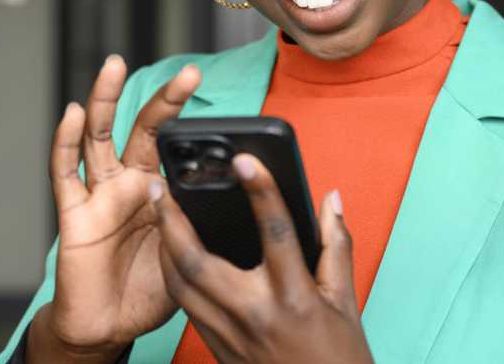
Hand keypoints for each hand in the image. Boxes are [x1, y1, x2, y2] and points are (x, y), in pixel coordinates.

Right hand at [29, 57, 201, 360]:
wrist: (109, 327)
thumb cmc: (149, 290)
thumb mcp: (189, 253)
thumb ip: (203, 225)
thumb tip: (242, 204)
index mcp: (160, 189)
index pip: (177, 143)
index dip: (194, 121)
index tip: (222, 99)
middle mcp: (129, 182)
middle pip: (144, 129)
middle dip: (165, 100)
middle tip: (190, 73)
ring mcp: (100, 194)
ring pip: (98, 136)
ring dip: (104, 99)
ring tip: (115, 64)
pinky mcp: (74, 213)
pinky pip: (65, 173)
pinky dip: (64, 141)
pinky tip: (70, 112)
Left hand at [147, 154, 373, 363]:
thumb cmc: (339, 360)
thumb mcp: (346, 301)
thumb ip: (336, 245)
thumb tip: (330, 200)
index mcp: (295, 298)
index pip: (275, 233)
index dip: (261, 191)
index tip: (245, 159)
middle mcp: (256, 315)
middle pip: (199, 261)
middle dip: (173, 220)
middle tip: (159, 185)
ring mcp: (231, 335)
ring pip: (181, 285)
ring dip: (164, 244)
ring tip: (157, 211)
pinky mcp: (218, 349)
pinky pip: (186, 306)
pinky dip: (175, 274)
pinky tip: (173, 253)